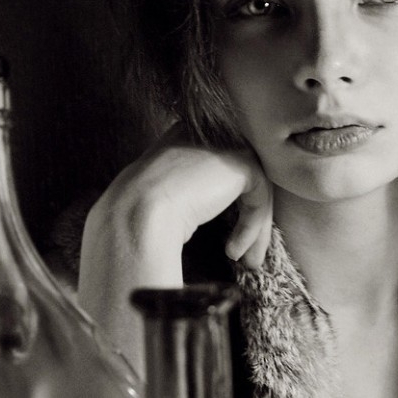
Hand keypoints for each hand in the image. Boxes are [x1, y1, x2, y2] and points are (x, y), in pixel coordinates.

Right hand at [78, 134, 271, 371]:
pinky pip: (258, 196)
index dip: (230, 208)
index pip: (220, 171)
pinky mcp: (242, 161)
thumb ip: (191, 192)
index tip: (228, 242)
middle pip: (240, 180)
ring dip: (254, 230)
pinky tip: (232, 251)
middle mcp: (207, 134)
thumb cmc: (142, 213)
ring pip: (253, 190)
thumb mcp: (166, 196)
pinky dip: (250, 227)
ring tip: (247, 262)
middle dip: (250, 222)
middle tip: (248, 258)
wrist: (139, 211)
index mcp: (186, 136)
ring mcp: (226, 144)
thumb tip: (212, 209)